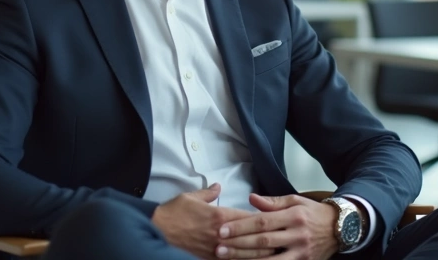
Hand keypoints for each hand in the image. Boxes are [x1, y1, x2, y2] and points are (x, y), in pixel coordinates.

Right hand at [152, 184, 272, 259]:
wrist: (157, 230)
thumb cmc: (173, 213)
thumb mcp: (191, 196)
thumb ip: (208, 193)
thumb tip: (217, 186)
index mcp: (219, 215)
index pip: (247, 218)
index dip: (262, 220)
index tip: (272, 221)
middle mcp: (221, 233)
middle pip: (250, 238)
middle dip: (266, 239)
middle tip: (280, 240)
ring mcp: (215, 248)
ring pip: (243, 253)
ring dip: (259, 254)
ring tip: (273, 254)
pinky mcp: (208, 258)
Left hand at [215, 194, 338, 259]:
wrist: (340, 229)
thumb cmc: (313, 213)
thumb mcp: (296, 201)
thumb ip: (273, 202)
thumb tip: (251, 199)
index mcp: (293, 216)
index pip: (262, 222)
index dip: (241, 226)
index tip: (223, 229)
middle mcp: (297, 235)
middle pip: (263, 242)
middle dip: (238, 245)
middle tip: (218, 247)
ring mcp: (301, 252)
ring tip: (227, 259)